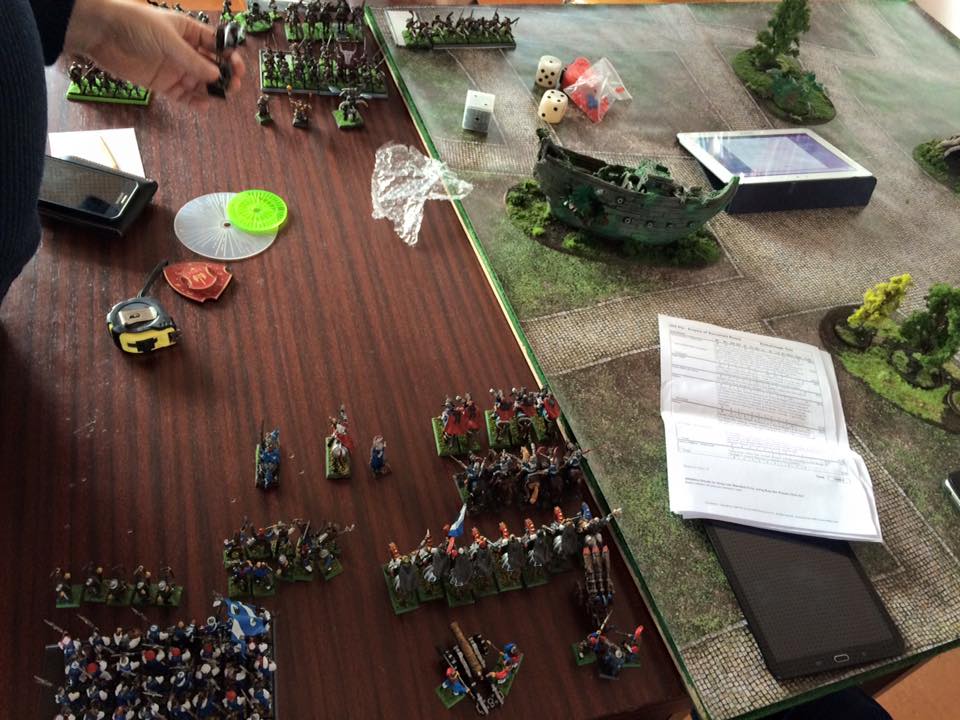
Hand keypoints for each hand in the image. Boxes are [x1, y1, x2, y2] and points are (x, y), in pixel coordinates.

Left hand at [65, 0, 244, 107]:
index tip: (238, 68)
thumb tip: (216, 76)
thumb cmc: (135, 24)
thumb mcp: (168, 39)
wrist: (101, 33)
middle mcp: (183, 51)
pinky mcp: (162, 83)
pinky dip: (193, 102)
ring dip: (211, 91)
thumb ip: (192, 60)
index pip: (216, 45)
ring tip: (220, 98)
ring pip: (199, 83)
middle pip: (211, 66)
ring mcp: (173, 68)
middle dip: (224, 76)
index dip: (229, 56)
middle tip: (233, 86)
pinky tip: (204, 106)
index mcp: (188, 32)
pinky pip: (183, 96)